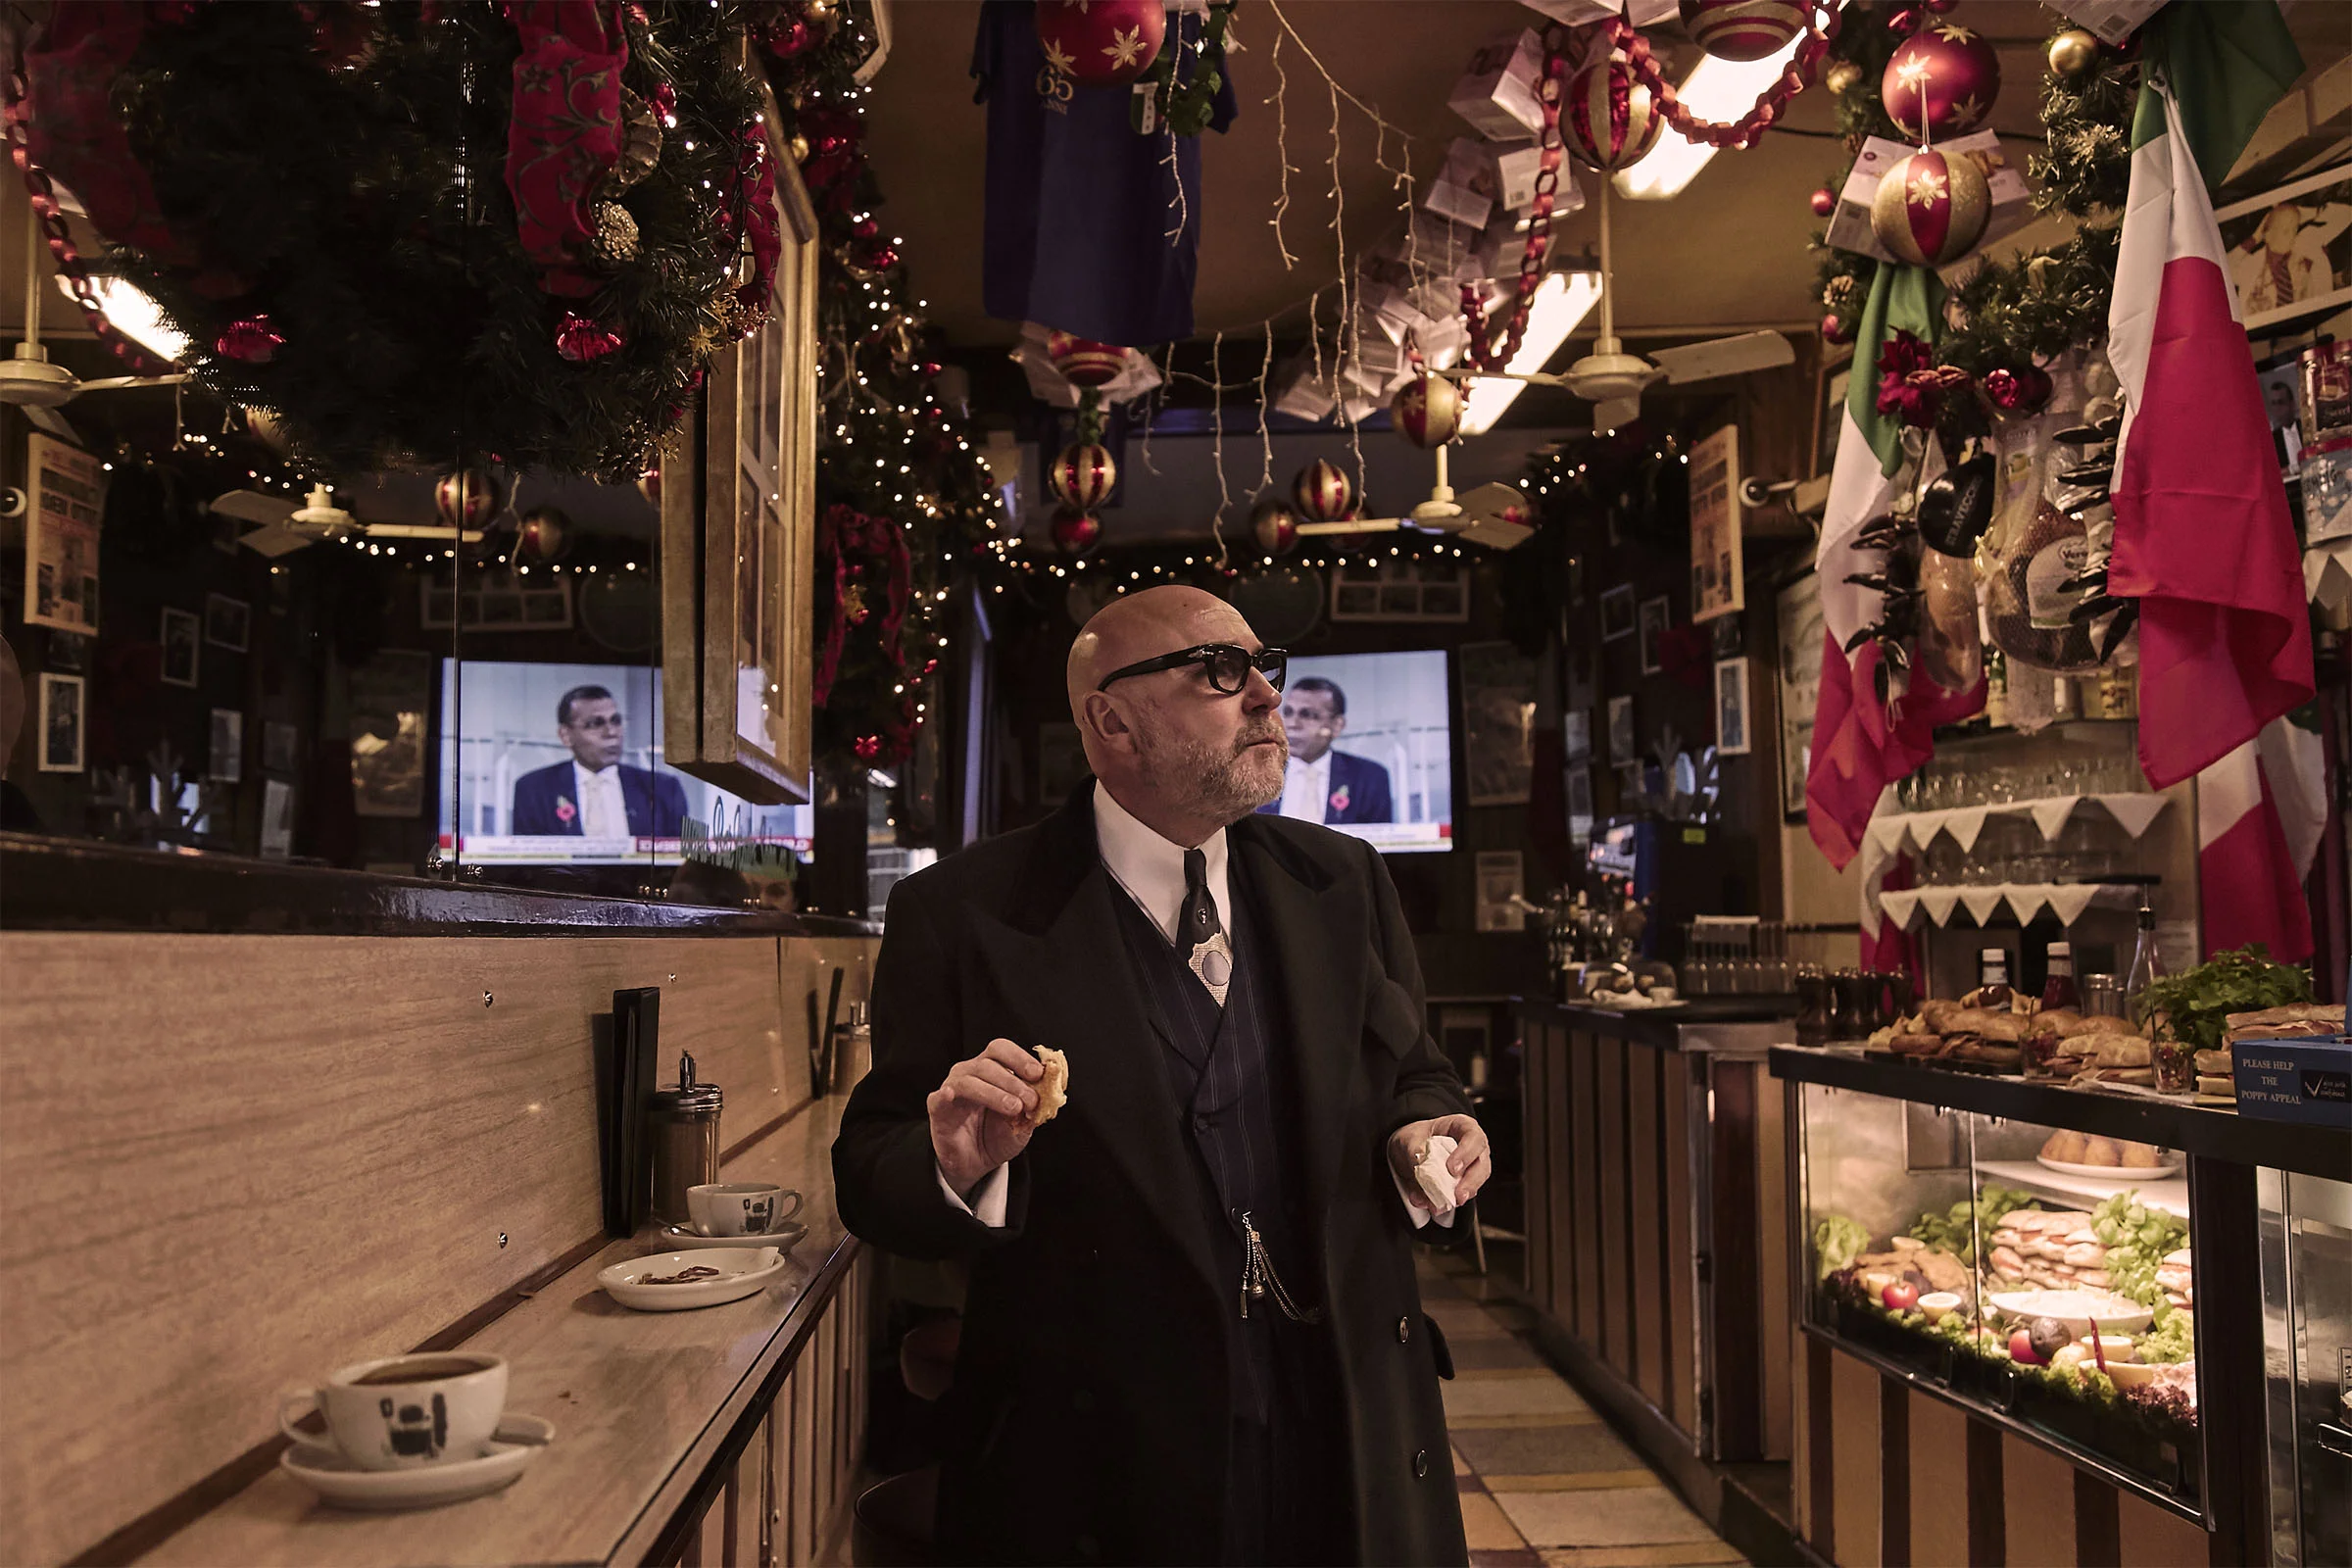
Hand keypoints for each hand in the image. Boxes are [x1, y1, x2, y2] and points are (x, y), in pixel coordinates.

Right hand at [929, 1038, 1043, 1198]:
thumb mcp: (1023, 1122)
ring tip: (1014, 1109)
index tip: (1039, 1074)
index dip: (1020, 1058)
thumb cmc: (999, 1135)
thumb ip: (1034, 1107)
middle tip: (1031, 1101)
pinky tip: (951, 1094)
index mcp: (991, 1069)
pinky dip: (945, 1095)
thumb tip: (1050, 1092)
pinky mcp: (938, 1109)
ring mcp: (952, 1088)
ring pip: (969, 1080)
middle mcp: (970, 1072)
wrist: (976, 1163)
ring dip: (994, 1092)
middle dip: (1013, 1081)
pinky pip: (939, 1098)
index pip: (1002, 1050)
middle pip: (988, 1063)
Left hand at [1386, 1114, 1490, 1210]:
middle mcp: (1473, 1147)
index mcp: (1463, 1127)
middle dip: (1470, 1182)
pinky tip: (1435, 1205)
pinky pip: (1461, 1195)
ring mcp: (1470, 1167)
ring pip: (1476, 1183)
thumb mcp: (1410, 1139)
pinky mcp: (1461, 1185)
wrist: (1409, 1148)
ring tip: (1445, 1204)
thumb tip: (1423, 1177)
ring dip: (1462, 1195)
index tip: (1452, 1169)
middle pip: (1482, 1164)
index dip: (1466, 1153)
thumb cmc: (1415, 1136)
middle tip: (1458, 1195)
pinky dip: (1447, 1201)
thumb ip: (1416, 1155)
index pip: (1474, 1137)